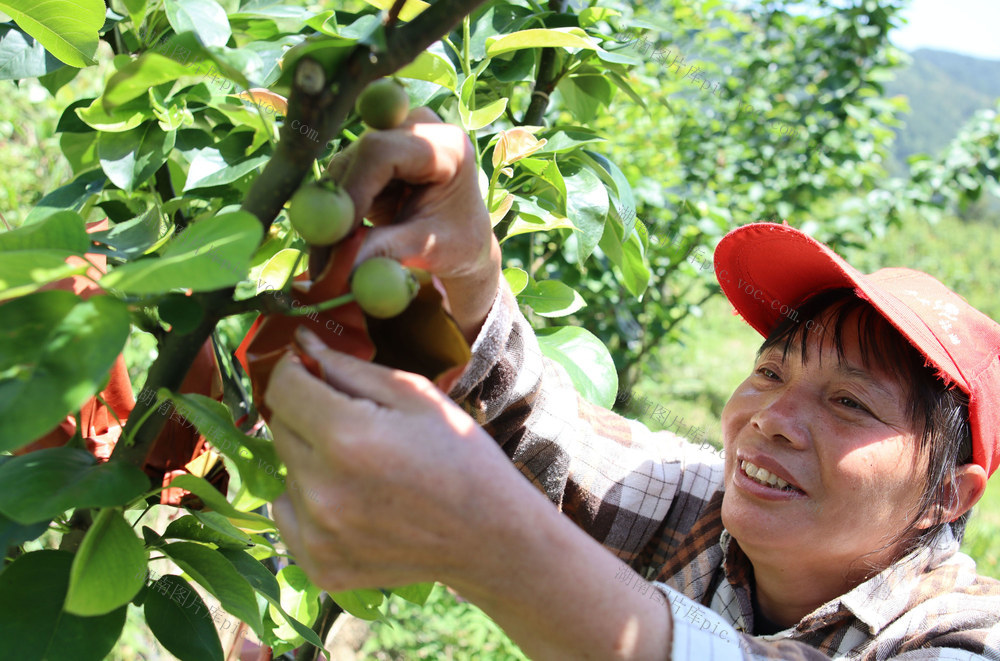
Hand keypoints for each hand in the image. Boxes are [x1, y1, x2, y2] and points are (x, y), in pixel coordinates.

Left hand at [264, 327, 518, 590]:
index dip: (295, 369)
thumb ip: (350, 367)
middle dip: (308, 413)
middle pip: (280, 427)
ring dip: (312, 459)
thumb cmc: (460, 456)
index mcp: (346, 436)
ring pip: (287, 470)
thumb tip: (302, 344)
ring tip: (363, 468)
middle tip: (353, 421)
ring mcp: (318, 532)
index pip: (283, 387)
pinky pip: (287, 514)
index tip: (310, 367)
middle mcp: (322, 487)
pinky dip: (309, 502)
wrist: (489, 536)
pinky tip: (353, 501)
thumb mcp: (416, 395)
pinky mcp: (319, 564)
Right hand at [328, 108, 501, 343]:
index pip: (382, 153)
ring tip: (332, 262)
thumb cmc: (458, 244)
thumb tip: (345, 267)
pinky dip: (335, 216)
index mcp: (444, 146)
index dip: (353, 192)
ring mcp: (391, 136)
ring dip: (331, 217)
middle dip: (336, 211)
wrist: (463, 240)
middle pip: (356, 159)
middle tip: (323, 261)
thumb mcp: (429, 249)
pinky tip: (338, 246)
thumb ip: (389, 250)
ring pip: (341, 171)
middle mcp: (416, 128)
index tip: (338, 237)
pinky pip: (340, 181)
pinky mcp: (372, 154)